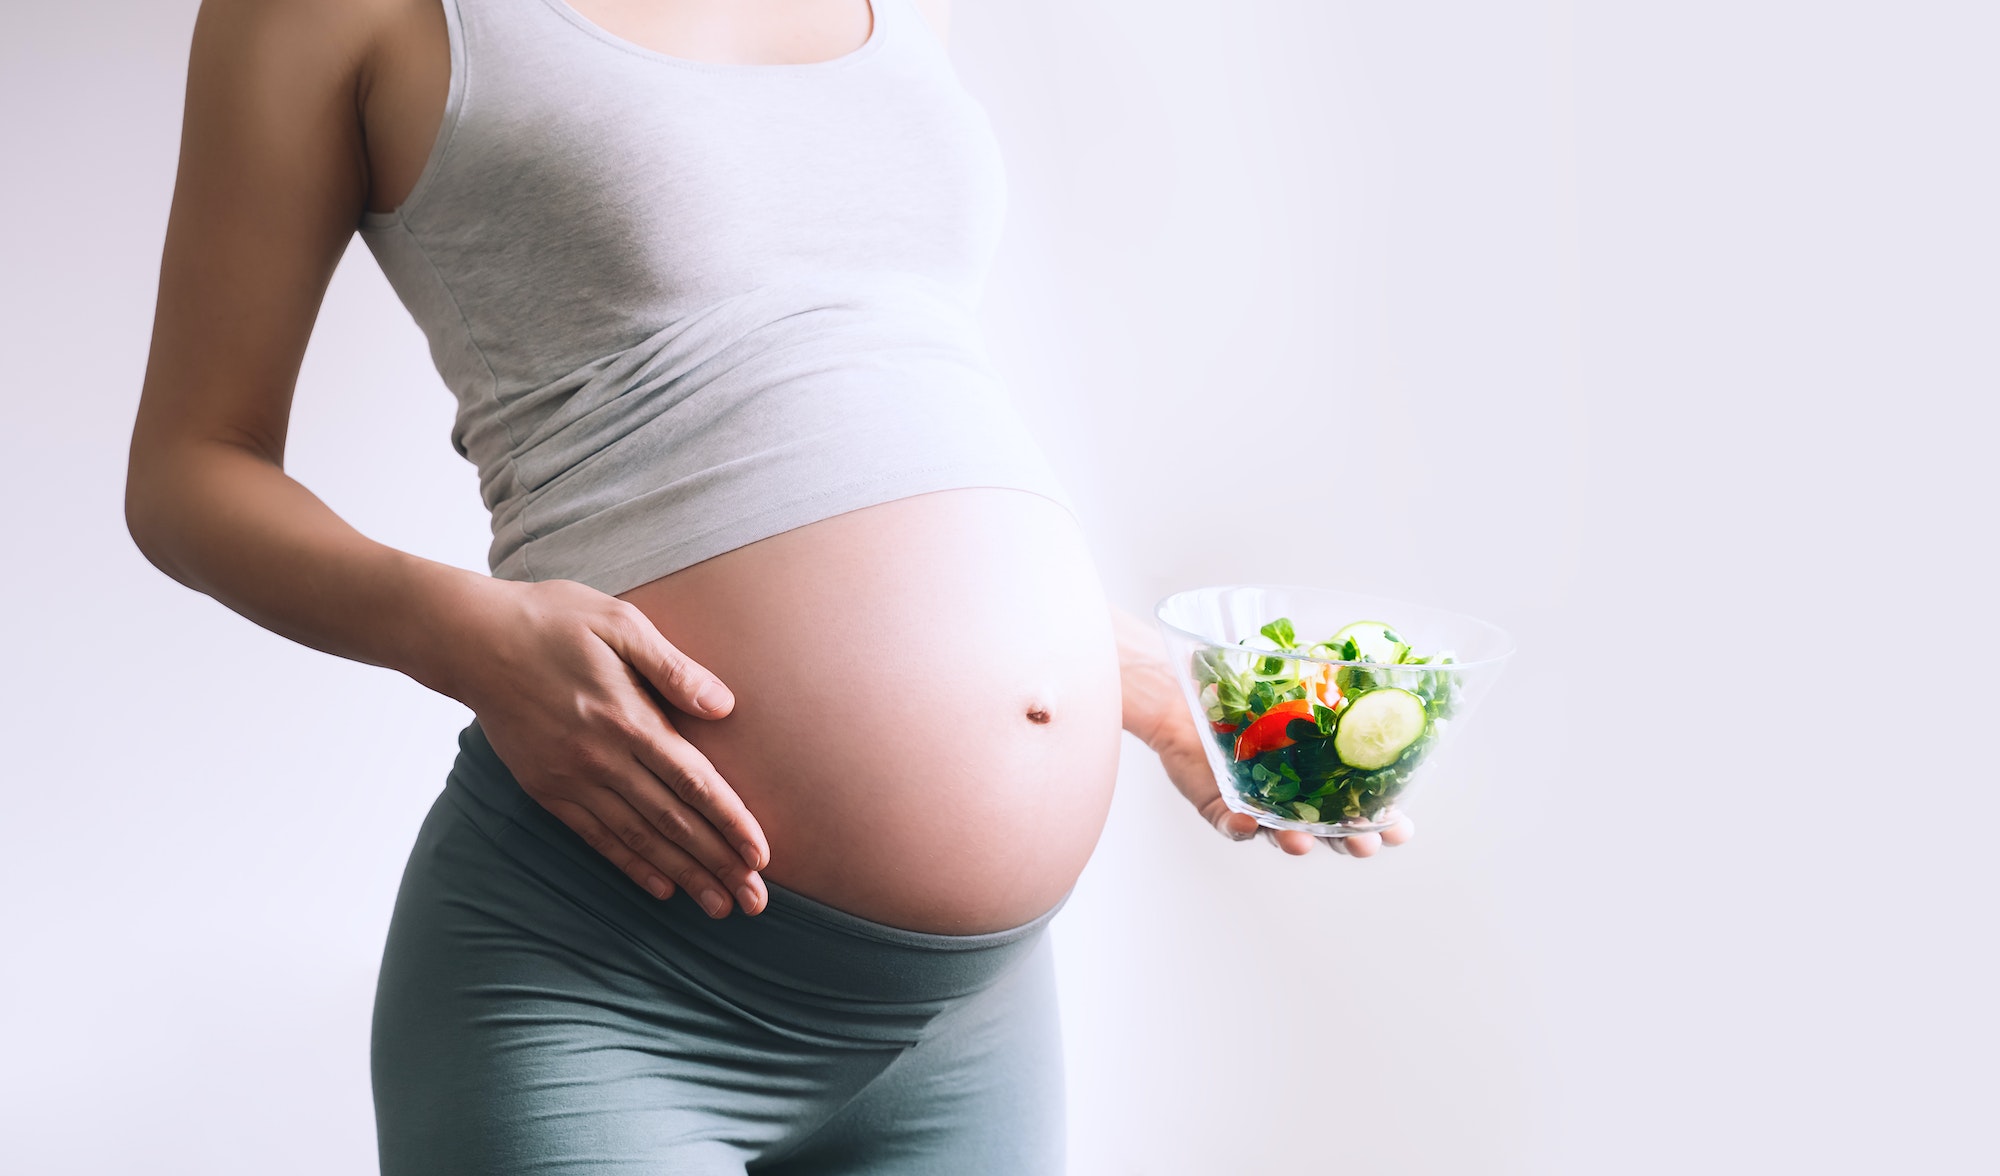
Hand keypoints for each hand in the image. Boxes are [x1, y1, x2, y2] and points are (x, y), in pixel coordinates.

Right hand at [440, 578, 770, 916]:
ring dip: (682, 875)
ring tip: (718, 906)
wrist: (471, 640)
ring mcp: (571, 779)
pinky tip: (661, 888)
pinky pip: (596, 837)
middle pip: (673, 820)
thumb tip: (724, 705)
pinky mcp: (546, 789)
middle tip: (754, 901)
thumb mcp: (620, 623)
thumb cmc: (553, 620)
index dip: (730, 820)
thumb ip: (673, 667)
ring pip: (638, 838)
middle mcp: (602, 758)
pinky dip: (631, 865)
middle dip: (718, 863)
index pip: (693, 780)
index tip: (761, 854)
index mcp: (628, 717)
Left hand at [1112, 605, 1412, 858]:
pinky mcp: (1221, 806)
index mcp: (1325, 774)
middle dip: (1351, 842)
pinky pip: (1230, 824)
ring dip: (1295, 842)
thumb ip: (1334, 677)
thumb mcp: (1297, 681)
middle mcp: (1296, 797)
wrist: (1189, 693)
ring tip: (1303, 842)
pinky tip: (1246, 823)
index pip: (1363, 806)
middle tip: (1366, 844)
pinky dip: (1238, 826)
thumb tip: (1379, 656)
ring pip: (1281, 836)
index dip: (1385, 822)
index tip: (1404, 829)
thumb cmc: (1250, 689)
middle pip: (1330, 833)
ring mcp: (1258, 805)